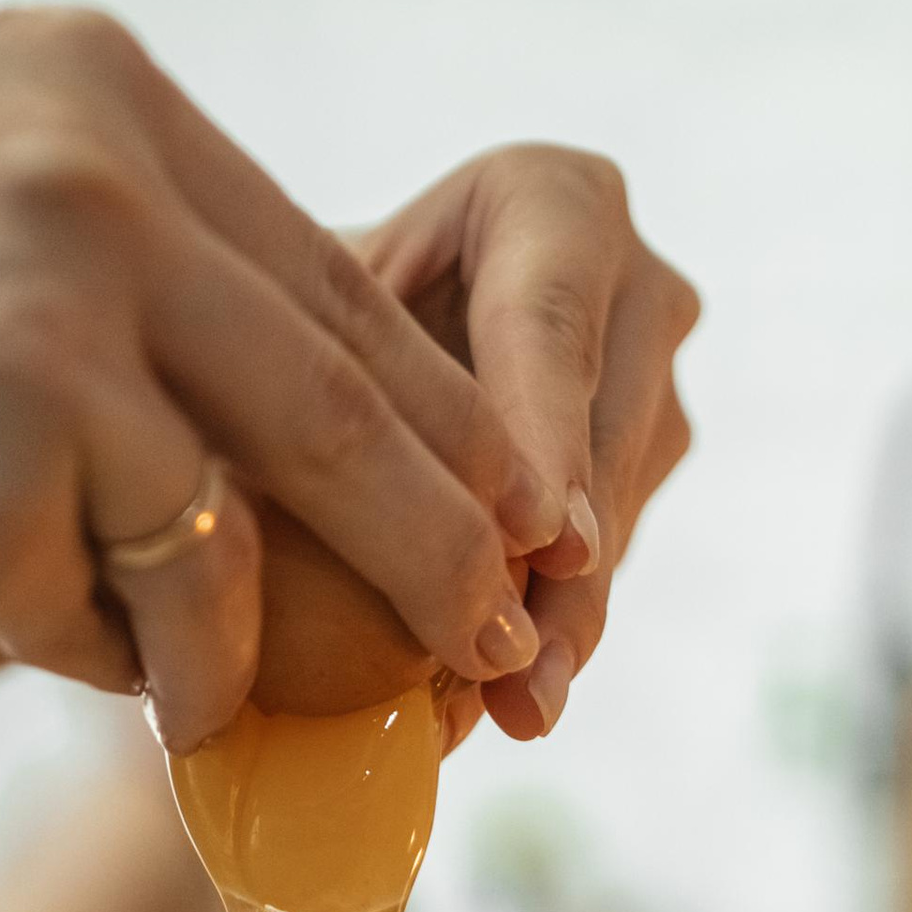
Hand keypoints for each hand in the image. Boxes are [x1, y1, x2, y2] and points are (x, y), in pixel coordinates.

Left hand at [356, 147, 698, 741]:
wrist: (358, 342)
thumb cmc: (301, 310)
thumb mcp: (301, 320)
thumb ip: (316, 379)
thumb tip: (251, 493)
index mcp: (554, 200)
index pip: (549, 325)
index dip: (545, 438)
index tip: (542, 542)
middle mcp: (634, 279)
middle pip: (605, 434)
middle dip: (563, 570)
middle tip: (524, 667)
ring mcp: (659, 382)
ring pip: (620, 511)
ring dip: (565, 622)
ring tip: (516, 710)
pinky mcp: (651, 464)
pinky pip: (612, 555)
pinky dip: (555, 630)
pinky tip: (512, 706)